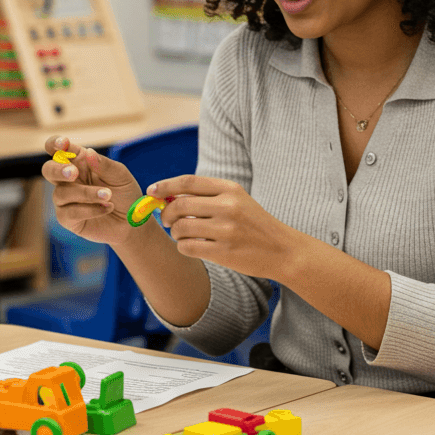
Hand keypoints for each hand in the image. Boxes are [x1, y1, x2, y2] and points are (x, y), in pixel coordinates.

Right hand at [40, 136, 146, 245]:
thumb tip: (89, 152)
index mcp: (79, 162)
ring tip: (108, 196)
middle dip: (57, 170)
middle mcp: (68, 179)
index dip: (55, 144)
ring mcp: (65, 199)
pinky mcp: (67, 219)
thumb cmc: (124, 193)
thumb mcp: (120, 176)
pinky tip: (106, 208)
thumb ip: (105, 165)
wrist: (131, 221)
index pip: (60, 150)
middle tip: (73, 173)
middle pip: (48, 170)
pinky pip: (69, 213)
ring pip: (62, 193)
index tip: (63, 143)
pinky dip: (90, 210)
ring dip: (86, 194)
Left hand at [147, 174, 296, 279]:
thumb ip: (207, 196)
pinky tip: (192, 246)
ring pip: (180, 228)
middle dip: (167, 214)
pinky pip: (187, 247)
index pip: (188, 182)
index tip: (152, 191)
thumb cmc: (254, 224)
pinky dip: (183, 247)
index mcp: (230, 189)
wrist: (282, 250)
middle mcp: (228, 207)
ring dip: (176, 233)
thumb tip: (167, 196)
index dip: (165, 185)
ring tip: (183, 235)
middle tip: (169, 221)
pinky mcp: (224, 252)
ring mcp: (226, 230)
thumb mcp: (237, 200)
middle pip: (179, 205)